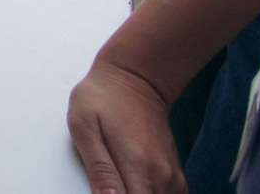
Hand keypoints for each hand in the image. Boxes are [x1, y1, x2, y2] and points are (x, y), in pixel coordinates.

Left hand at [66, 58, 185, 193]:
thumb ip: (99, 169)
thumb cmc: (103, 98)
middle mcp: (161, 175)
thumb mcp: (85, 128)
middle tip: (109, 185)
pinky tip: (137, 186)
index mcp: (139, 167)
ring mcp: (171, 174)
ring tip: (121, 182)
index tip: (107, 191)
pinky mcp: (174, 172)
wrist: (134, 77)